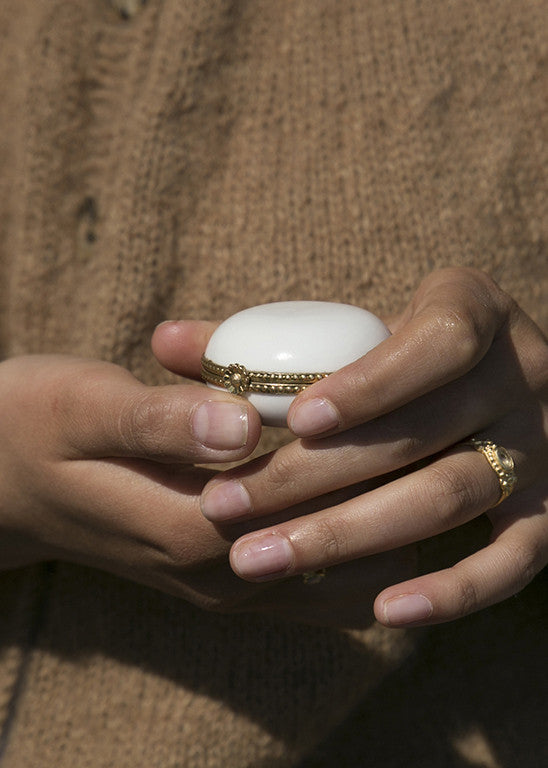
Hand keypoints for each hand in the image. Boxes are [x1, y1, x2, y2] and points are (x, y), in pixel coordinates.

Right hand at [0, 352, 410, 627]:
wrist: (0, 481)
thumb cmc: (37, 426)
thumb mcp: (84, 406)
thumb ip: (161, 421)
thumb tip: (242, 423)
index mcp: (186, 525)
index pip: (308, 506)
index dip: (365, 462)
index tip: (415, 408)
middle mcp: (214, 573)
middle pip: (334, 547)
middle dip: (390, 493)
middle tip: (440, 433)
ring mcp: (220, 586)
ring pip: (334, 579)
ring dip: (381, 527)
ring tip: (423, 465)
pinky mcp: (222, 579)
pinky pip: (312, 587)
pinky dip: (355, 552)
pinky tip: (382, 508)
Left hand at [192, 269, 547, 626]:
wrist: (497, 380)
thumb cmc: (400, 353)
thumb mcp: (352, 327)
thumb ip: (260, 338)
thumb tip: (164, 342)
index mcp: (475, 312)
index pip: (436, 343)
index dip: (371, 383)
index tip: (293, 421)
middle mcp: (522, 378)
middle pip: (422, 433)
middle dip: (315, 478)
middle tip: (223, 507)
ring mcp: (541, 449)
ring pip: (450, 498)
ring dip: (354, 536)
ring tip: (259, 559)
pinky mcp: (547, 511)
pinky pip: (511, 561)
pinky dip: (452, 590)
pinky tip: (383, 611)